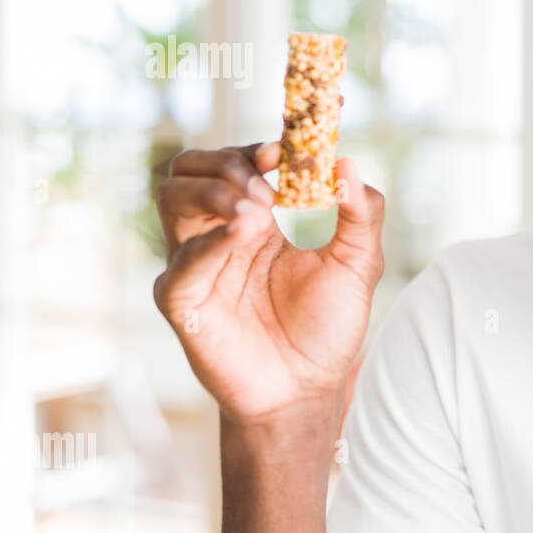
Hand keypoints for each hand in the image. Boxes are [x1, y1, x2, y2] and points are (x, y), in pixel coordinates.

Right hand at [153, 142, 384, 422]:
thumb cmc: (326, 323)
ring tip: (258, 211)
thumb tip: (347, 163)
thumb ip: (360, 214)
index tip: (286, 148)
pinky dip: (211, 241)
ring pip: (172, 196)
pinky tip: (244, 234)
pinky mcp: (182, 297)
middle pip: (193, 165)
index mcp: (260, 211)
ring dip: (214, 191)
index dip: (260, 145)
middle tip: (268, 184)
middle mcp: (221, 227)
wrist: (305, 387)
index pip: (242, 157)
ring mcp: (196, 259)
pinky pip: (182, 259)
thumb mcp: (358, 263)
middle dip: (229, 162)